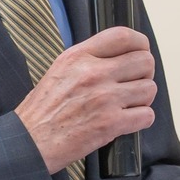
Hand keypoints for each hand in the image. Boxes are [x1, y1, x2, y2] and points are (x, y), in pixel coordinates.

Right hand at [14, 27, 156, 174]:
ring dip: (142, 99)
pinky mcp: (111, 123)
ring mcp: (104, 98)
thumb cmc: (43, 111)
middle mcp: (93, 73)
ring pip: (149, 89)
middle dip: (144, 74)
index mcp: (79, 57)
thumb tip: (120, 55)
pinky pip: (147, 115)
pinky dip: (140, 120)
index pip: (124, 36)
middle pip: (145, 61)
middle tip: (133, 84)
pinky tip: (126, 121)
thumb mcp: (60, 70)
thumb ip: (89, 59)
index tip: (141, 52)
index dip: (140, 44)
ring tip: (126, 105)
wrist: (30, 142)